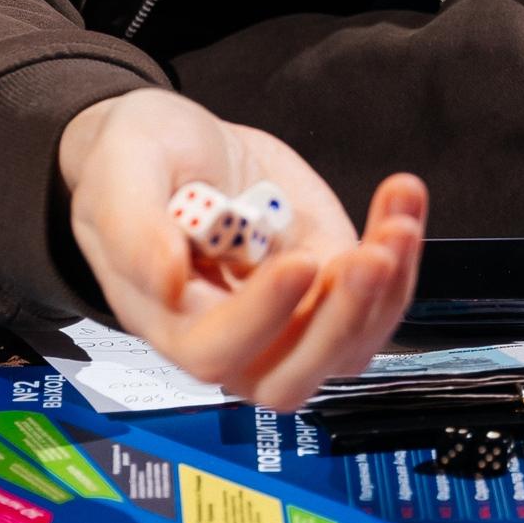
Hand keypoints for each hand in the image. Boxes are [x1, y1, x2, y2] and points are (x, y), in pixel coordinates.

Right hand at [59, 88, 425, 412]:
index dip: (262, 318)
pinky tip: (400, 197)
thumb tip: (164, 280)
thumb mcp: (122, 170)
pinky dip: (402, 253)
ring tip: (398, 218)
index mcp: (170, 318)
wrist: (178, 145)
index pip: (216, 352)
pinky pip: (377, 298)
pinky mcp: (329, 282)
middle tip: (371, 257)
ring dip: (386, 292)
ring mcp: (290, 314)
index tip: (298, 263)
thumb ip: (132, 226)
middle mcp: (234, 334)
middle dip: (340, 323)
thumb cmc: (136, 162)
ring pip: (347, 347)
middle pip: (292, 377)